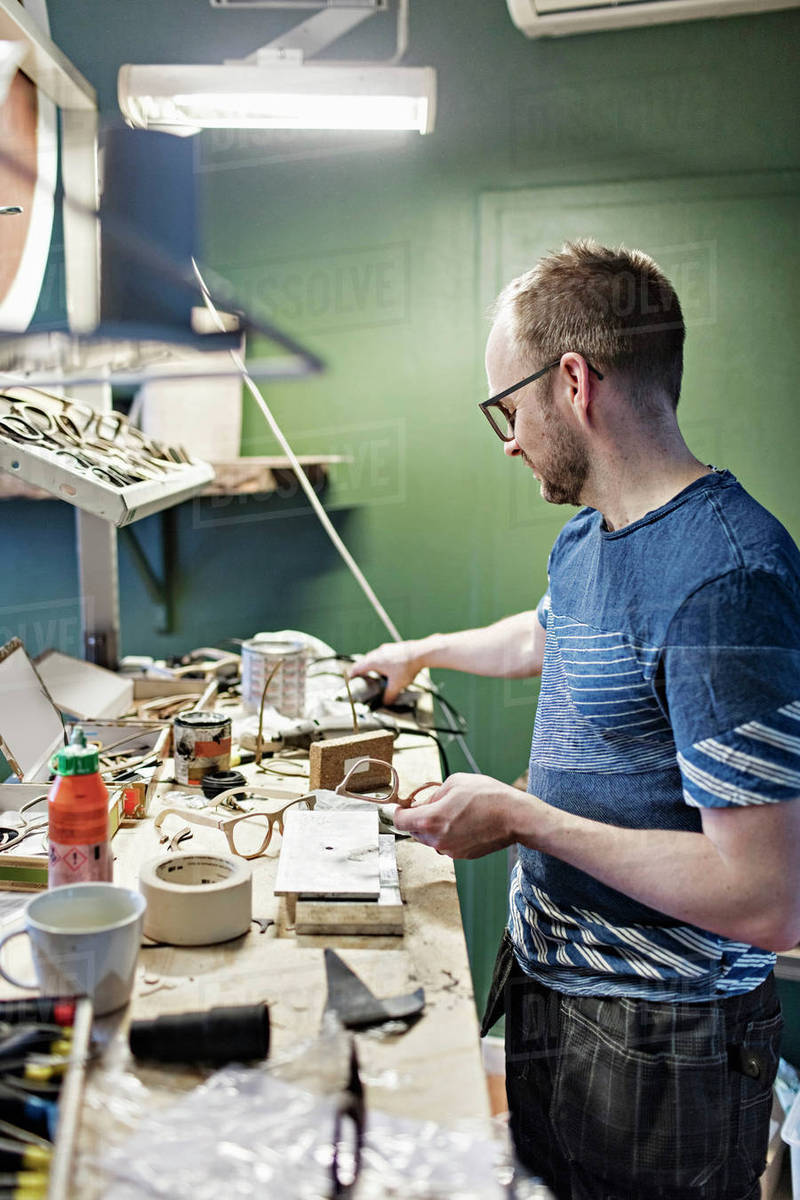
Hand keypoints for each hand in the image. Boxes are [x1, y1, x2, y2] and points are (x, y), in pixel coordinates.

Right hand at [349, 639, 426, 703]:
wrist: (421, 652)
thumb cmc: (407, 667)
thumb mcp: (397, 685)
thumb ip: (389, 696)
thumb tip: (385, 703)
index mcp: (373, 661)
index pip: (357, 668)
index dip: (352, 675)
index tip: (349, 680)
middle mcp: (377, 653)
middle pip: (365, 662)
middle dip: (363, 670)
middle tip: (363, 678)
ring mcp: (386, 648)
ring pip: (374, 657)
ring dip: (373, 665)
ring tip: (377, 674)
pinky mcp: (394, 647)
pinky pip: (383, 654)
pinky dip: (382, 661)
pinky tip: (390, 668)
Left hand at [393, 773, 526, 859]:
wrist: (515, 817)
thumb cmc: (488, 796)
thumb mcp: (454, 783)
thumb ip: (432, 795)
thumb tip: (422, 804)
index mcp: (430, 821)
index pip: (400, 821)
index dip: (398, 812)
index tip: (400, 806)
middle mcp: (437, 840)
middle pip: (415, 831)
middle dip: (418, 818)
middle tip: (431, 804)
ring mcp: (450, 851)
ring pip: (431, 838)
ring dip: (435, 827)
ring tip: (454, 811)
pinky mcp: (463, 856)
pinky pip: (447, 843)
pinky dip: (449, 833)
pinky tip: (465, 821)